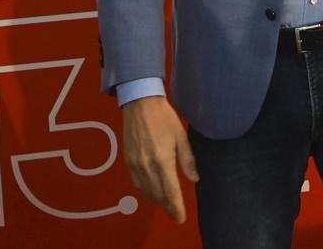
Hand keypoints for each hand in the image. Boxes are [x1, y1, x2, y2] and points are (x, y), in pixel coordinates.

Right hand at [123, 96, 198, 222]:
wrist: (140, 104)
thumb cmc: (165, 118)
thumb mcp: (181, 137)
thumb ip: (188, 160)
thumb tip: (194, 178)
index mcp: (162, 160)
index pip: (171, 191)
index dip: (176, 206)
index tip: (181, 217)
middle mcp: (147, 166)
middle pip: (158, 194)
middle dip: (167, 207)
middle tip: (176, 214)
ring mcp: (135, 165)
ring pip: (146, 191)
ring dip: (157, 200)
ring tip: (167, 205)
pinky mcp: (128, 161)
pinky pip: (137, 183)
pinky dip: (146, 190)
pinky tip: (152, 190)